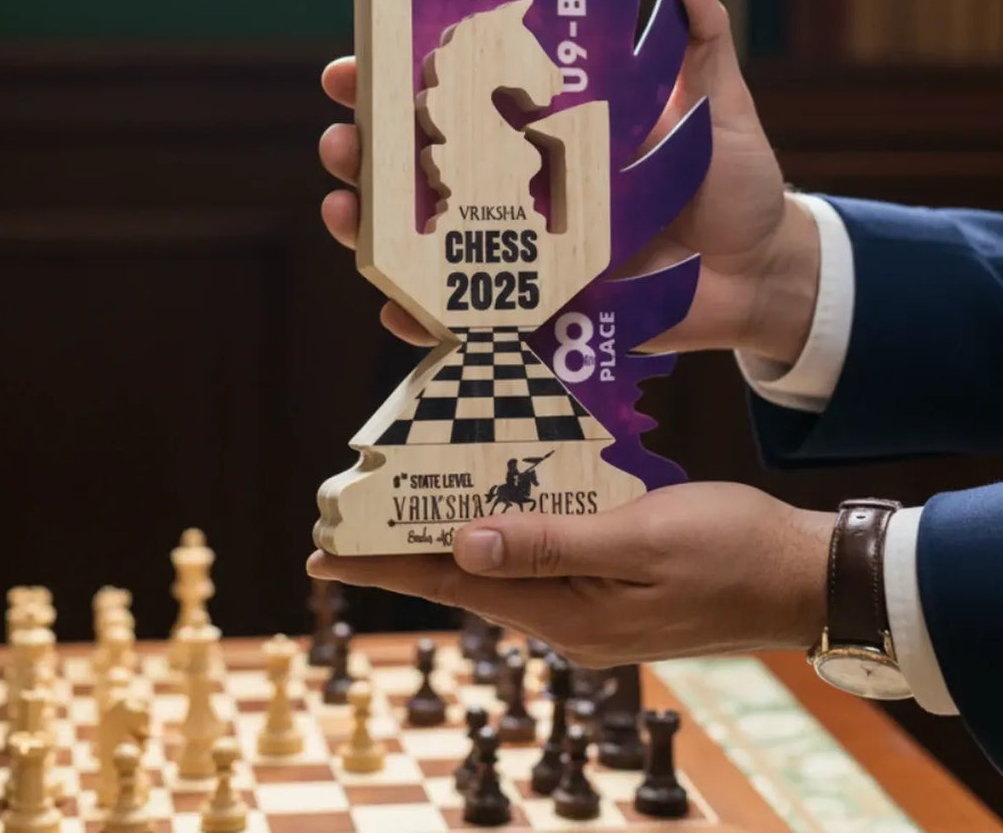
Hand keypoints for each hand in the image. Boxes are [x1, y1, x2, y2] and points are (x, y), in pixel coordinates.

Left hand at [306, 484, 833, 665]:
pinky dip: (505, 527)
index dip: (384, 568)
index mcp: (568, 616)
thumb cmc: (729, 550)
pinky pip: (539, 556)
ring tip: (403, 503)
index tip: (321, 558)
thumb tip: (461, 544)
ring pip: (501, 566)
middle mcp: (568, 620)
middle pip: (467, 578)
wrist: (800, 576)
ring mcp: (591, 607)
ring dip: (453, 535)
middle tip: (349, 520)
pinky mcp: (611, 587)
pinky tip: (493, 500)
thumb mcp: (638, 539)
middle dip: (406, 550)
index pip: (453, 586)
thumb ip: (549, 544)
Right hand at [319, 0, 818, 361]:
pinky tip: (395, 306)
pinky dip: (426, 315)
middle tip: (341, 141)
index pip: (461, 95)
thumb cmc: (734, 182)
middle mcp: (524, 184)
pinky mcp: (544, 308)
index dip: (401, 80)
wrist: (766, 270)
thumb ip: (699, 36)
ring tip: (346, 212)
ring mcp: (527, 249)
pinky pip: (471, 317)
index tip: (358, 62)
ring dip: (374, 229)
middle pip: (423, 167)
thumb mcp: (717, 102)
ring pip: (427, 239)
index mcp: (551, 126)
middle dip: (366, 152)